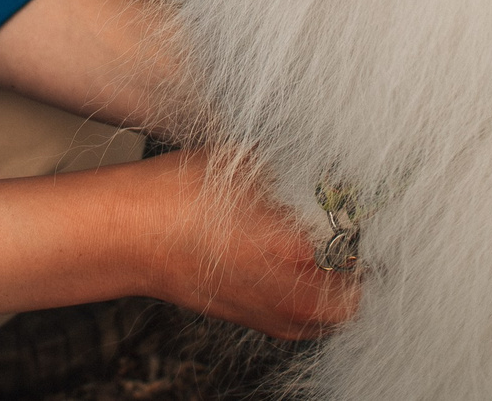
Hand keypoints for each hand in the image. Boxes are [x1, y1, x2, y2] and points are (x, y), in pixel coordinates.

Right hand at [127, 149, 361, 339]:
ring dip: (334, 295)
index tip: (357, 214)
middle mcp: (286, 291)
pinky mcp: (244, 318)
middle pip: (352, 300)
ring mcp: (265, 311)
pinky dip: (306, 307)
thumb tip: (322, 178)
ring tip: (327, 261)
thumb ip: (294, 178)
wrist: (130, 233)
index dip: (361, 230)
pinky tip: (295, 274)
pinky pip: (294, 325)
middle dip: (355, 272)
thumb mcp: (248, 166)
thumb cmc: (178, 195)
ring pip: (325, 322)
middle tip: (349, 242)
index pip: (356, 250)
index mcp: (295, 248)